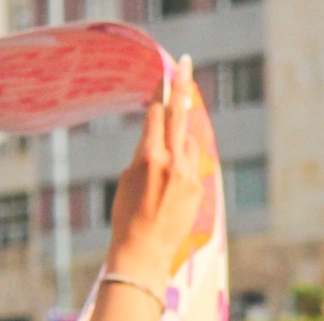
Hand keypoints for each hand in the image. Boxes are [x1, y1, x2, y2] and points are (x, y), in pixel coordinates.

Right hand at [104, 55, 207, 292]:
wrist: (144, 254)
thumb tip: (156, 144)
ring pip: (188, 142)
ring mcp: (189, 177)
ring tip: (166, 155)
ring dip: (180, 138)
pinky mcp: (198, 190)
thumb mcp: (127, 180)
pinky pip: (192, 165)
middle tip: (186, 64)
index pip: (157, 115)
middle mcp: (172, 163)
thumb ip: (144, 157)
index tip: (163, 79)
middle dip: (182, 88)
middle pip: (179, 116)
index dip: (159, 97)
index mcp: (149, 157)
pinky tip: (172, 177)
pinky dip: (184, 163)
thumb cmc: (126, 218)